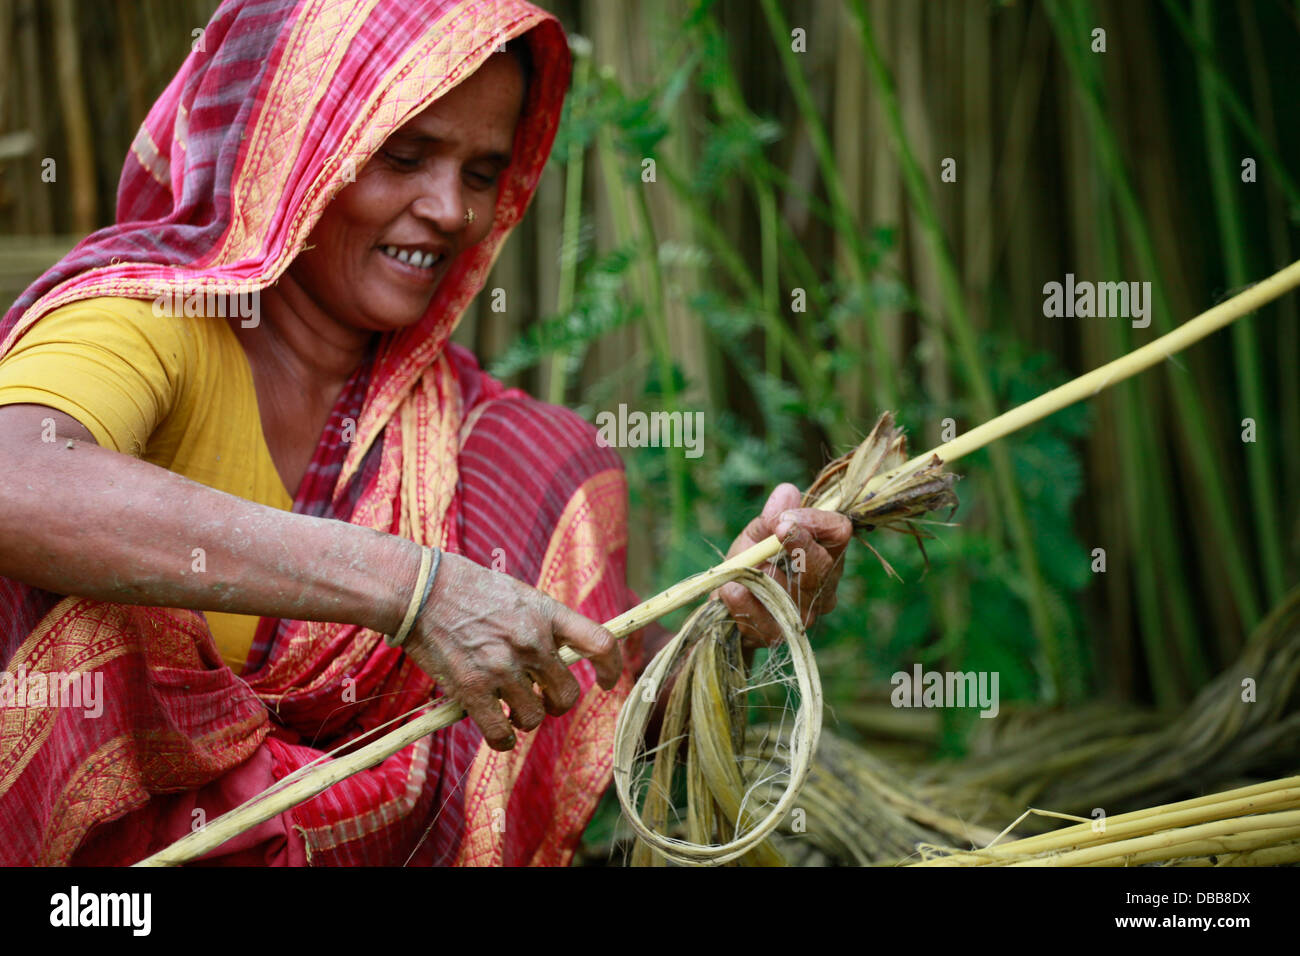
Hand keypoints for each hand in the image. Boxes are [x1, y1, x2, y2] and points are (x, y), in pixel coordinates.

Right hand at [401, 551, 622, 750]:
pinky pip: (501, 733)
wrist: (420, 590)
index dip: (612, 667)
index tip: (607, 681)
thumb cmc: (465, 588)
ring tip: (507, 706)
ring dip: (524, 718)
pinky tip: (496, 729)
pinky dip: (501, 738)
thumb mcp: (517, 594)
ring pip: (534, 717)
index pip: (599, 643)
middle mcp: (531, 641)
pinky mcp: (473, 689)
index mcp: (546, 613)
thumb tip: (558, 656)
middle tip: (539, 699)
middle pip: (567, 694)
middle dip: (556, 703)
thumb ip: (541, 623)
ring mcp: (503, 667)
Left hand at [713, 483, 852, 647]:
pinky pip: (765, 618)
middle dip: (799, 546)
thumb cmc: (749, 560)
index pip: (838, 532)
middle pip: (823, 565)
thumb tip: (786, 493)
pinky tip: (730, 590)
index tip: (785, 519)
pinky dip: (744, 601)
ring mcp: (806, 613)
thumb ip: (771, 515)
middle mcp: (825, 584)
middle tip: (776, 529)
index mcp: (825, 551)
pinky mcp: (782, 634)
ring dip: (761, 576)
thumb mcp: (756, 533)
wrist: (727, 602)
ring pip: (792, 593)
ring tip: (737, 567)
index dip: (814, 522)